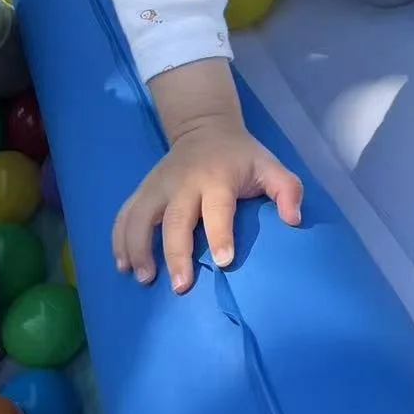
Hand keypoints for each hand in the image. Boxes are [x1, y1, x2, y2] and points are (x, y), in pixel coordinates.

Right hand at [113, 118, 302, 293]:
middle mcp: (183, 183)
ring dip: (138, 248)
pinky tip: (123, 265)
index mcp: (218, 178)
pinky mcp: (143, 190)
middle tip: (180, 286)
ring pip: (140, 217)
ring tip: (144, 278)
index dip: (221, 234)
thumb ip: (287, 190)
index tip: (223, 261)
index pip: (218, 208)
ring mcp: (158, 186)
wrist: (205, 127)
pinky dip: (119, 239)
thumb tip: (294, 219)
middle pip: (175, 220)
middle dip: (176, 253)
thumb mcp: (270, 165)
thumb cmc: (241, 156)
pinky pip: (124, 215)